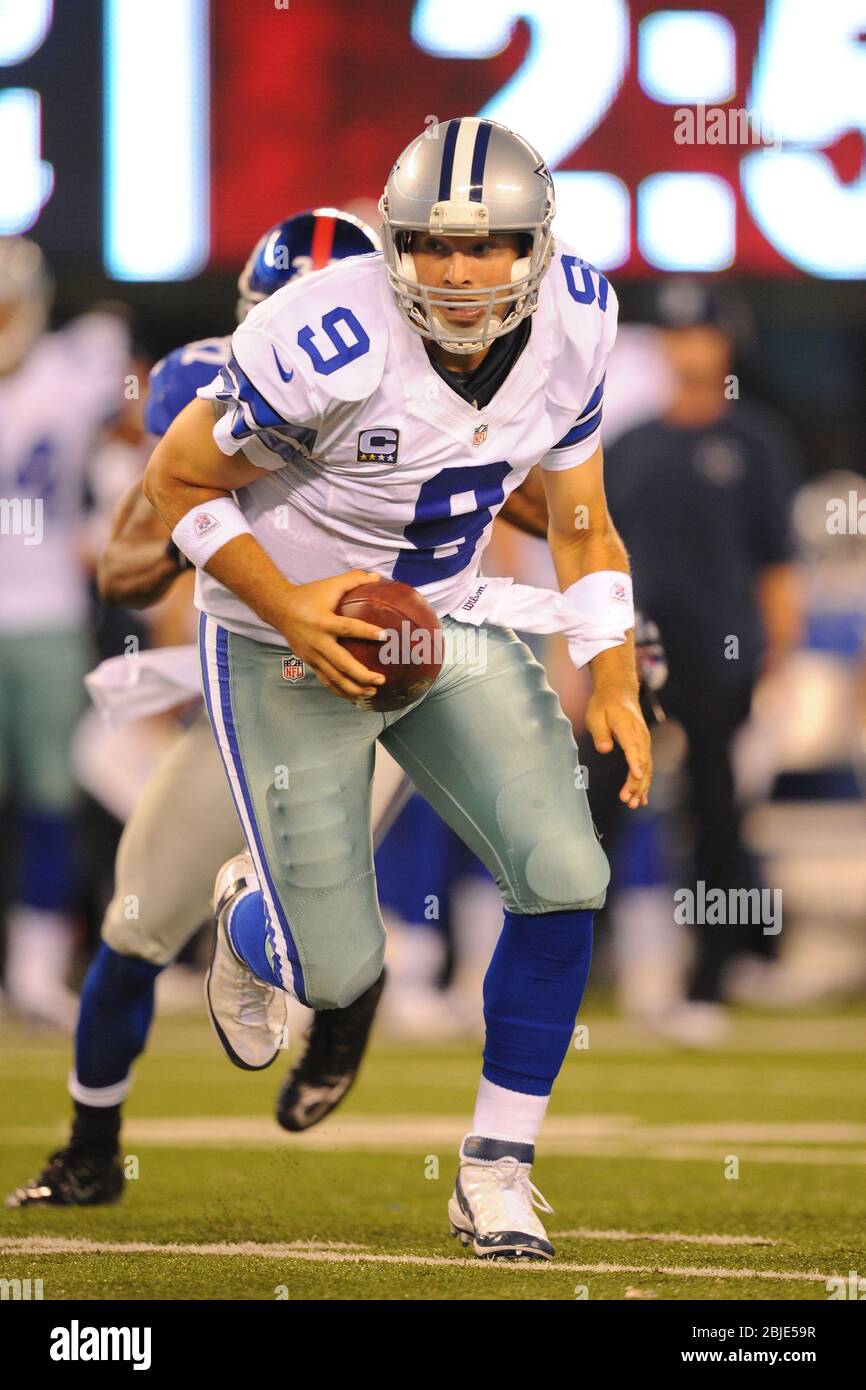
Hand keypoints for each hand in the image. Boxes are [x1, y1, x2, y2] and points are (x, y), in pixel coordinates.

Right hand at [276, 570, 387, 701]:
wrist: (279, 608)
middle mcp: (318, 642)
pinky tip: (355, 696)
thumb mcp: (330, 584)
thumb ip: (353, 579)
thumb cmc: (308, 595)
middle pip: (341, 663)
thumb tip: (377, 577)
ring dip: (353, 688)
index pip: (347, 628)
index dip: (366, 632)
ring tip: (373, 692)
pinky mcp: (309, 662)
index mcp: (323, 621)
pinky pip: (326, 681)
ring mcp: (312, 655)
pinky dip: (341, 690)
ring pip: (334, 678)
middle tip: (381, 679)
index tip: (384, 636)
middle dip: (362, 674)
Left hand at [585, 687, 652, 808]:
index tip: (636, 778)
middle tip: (627, 801)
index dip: (635, 763)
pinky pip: (647, 766)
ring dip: (641, 787)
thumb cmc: (604, 705)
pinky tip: (642, 798)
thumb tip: (604, 749)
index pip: (633, 748)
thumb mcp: (596, 715)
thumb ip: (600, 733)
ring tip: (634, 804)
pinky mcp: (644, 746)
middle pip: (642, 762)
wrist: (619, 692)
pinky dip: (645, 782)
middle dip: (637, 784)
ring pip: (647, 767)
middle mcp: (640, 736)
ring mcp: (644, 741)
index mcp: (628, 727)